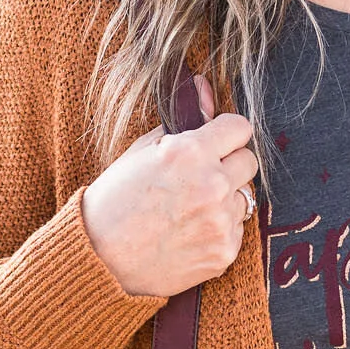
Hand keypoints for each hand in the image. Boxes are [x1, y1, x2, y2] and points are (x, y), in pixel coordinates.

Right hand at [80, 73, 258, 296]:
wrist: (100, 261)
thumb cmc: (114, 202)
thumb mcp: (142, 152)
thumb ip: (183, 120)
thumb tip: (206, 87)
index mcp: (190, 152)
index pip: (240, 128)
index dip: (226, 134)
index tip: (215, 142)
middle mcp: (212, 185)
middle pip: (249, 161)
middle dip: (228, 164)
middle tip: (200, 177)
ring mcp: (220, 221)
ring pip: (244, 197)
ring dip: (225, 198)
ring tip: (189, 209)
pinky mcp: (224, 252)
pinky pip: (237, 229)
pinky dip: (219, 229)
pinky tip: (189, 233)